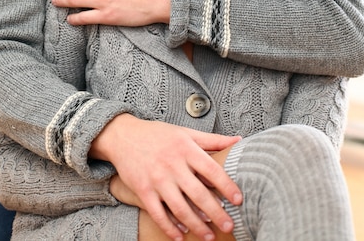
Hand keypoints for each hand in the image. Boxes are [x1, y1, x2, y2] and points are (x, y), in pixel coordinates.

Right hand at [91, 114, 241, 240]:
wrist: (124, 136)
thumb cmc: (158, 134)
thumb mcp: (185, 132)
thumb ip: (212, 139)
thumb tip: (239, 140)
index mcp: (185, 149)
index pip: (211, 169)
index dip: (226, 185)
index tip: (238, 200)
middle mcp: (172, 165)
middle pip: (198, 193)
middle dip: (216, 212)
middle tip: (229, 226)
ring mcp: (157, 179)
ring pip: (180, 208)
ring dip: (197, 225)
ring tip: (209, 237)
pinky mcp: (143, 191)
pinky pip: (158, 214)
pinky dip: (170, 228)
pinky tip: (181, 236)